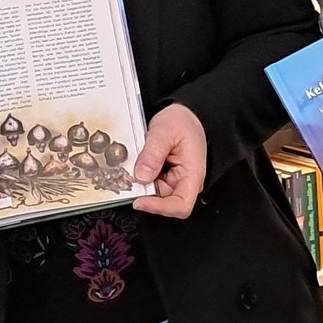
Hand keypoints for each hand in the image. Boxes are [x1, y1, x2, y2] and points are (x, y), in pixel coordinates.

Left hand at [131, 103, 206, 217]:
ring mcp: (174, 181)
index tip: (139, 201)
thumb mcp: (164, 131)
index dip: (159, 208)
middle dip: (145, 192)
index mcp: (193, 174)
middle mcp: (185, 182)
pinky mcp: (164, 178)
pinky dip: (140, 176)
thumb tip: (141, 176)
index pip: (181, 205)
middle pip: (163, 202)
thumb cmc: (183, 121)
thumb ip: (153, 153)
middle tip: (130, 176)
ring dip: (141, 183)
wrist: (184, 114)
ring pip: (153, 194)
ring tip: (137, 161)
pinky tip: (138, 163)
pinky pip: (150, 184)